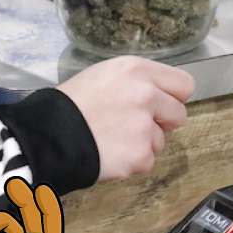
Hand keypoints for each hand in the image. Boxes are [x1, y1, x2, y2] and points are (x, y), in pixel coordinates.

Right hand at [56, 56, 194, 180]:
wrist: (48, 135)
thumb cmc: (72, 102)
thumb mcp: (104, 75)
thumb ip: (137, 82)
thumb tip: (159, 96)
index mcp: (137, 70)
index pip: (184, 85)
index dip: (173, 97)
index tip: (162, 105)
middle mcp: (146, 95)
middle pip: (179, 115)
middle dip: (162, 123)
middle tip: (135, 125)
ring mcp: (145, 128)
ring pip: (161, 141)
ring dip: (143, 144)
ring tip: (113, 139)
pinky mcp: (140, 156)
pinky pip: (146, 161)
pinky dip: (131, 162)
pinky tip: (110, 153)